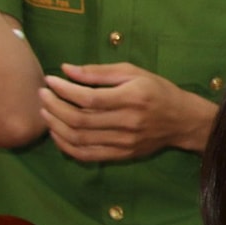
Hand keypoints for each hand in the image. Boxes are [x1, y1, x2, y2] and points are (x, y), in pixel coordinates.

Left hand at [40, 61, 217, 160]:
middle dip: (54, 106)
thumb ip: (100, 72)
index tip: (50, 80)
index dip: (64, 90)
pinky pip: (86, 155)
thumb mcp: (134, 72)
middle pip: (80, 120)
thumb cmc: (158, 91)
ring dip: (56, 125)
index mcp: (132, 98)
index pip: (89, 98)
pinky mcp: (122, 155)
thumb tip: (66, 69)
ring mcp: (125, 142)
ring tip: (46, 111)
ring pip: (79, 138)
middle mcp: (128, 122)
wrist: (183, 121)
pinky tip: (58, 132)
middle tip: (43, 95)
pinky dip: (66, 145)